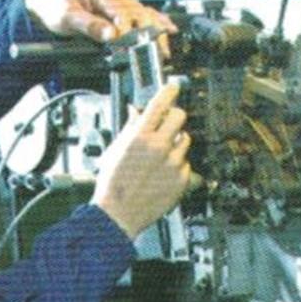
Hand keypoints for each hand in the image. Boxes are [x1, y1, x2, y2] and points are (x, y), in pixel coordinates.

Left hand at [24, 0, 176, 56]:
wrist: (44, 2)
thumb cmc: (53, 6)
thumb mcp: (65, 17)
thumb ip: (88, 26)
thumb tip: (111, 35)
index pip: (121, 10)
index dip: (128, 29)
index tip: (130, 45)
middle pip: (138, 11)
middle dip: (149, 32)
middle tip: (156, 51)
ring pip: (143, 12)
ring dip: (155, 29)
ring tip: (164, 47)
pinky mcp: (119, 7)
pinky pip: (141, 12)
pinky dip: (155, 21)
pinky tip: (167, 28)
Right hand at [91, 83, 191, 238]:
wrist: (118, 214)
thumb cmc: (113, 183)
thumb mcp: (115, 149)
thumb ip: (129, 127)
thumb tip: (136, 111)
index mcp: (139, 136)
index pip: (159, 104)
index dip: (169, 91)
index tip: (173, 87)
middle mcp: (158, 147)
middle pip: (180, 116)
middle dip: (174, 117)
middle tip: (168, 124)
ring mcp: (172, 163)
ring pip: (185, 140)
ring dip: (176, 142)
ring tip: (163, 155)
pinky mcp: (182, 179)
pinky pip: (187, 163)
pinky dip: (178, 165)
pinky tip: (164, 173)